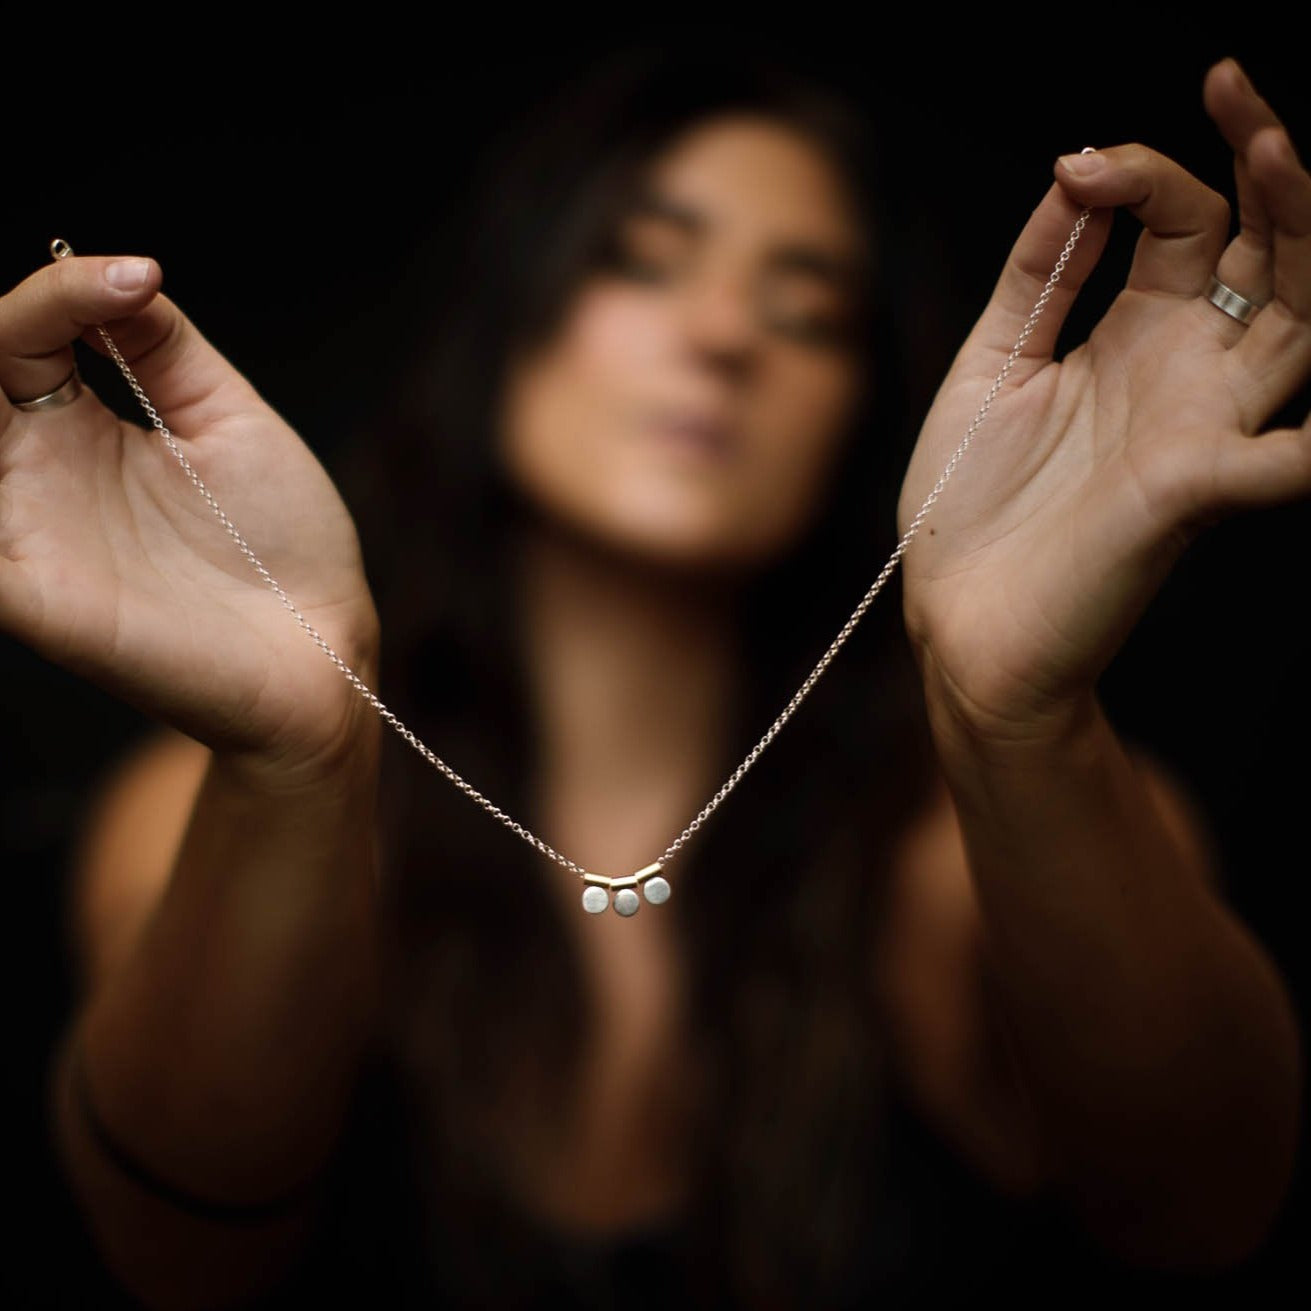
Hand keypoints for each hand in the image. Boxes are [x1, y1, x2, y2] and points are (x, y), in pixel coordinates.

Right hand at [0, 251, 381, 779]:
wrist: (322, 647)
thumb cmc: (284, 543)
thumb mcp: (229, 420)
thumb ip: (165, 348)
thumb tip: (119, 270)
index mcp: (82, 428)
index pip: (24, 334)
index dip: (62, 293)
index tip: (136, 280)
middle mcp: (38, 473)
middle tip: (47, 312)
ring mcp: (28, 532)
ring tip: (3, 348)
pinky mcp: (33, 597)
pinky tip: (2, 472)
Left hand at [897, 58, 1309, 743]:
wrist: (954, 616)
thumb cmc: (968, 503)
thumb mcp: (990, 366)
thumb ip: (1036, 276)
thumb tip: (1077, 168)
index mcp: (1136, 337)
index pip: (1182, 222)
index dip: (1142, 173)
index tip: (1079, 165)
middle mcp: (1186, 375)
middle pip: (1269, 254)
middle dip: (1265, 169)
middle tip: (1234, 94)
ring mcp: (1200, 431)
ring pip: (1299, 323)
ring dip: (1301, 243)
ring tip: (1277, 157)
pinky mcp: (1190, 492)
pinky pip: (1283, 461)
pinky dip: (1306, 442)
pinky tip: (1306, 420)